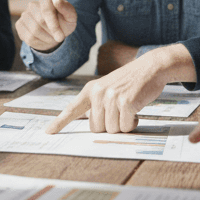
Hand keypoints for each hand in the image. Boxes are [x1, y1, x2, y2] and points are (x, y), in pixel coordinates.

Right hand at [15, 0, 76, 52]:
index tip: (61, 36)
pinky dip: (39, 43)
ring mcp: (24, 14)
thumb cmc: (64, 23)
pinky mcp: (19, 25)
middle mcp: (33, 4)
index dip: (53, 24)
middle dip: (52, 32)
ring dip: (47, 38)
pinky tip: (43, 39)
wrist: (54, 33)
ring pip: (34, 31)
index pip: (46, 9)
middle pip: (40, 21)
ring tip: (52, 37)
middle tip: (59, 37)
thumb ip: (66, 8)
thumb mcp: (71, 17)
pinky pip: (28, 38)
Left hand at [45, 44, 195, 133]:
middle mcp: (98, 93)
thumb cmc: (130, 81)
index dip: (60, 122)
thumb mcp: (108, 87)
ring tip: (129, 110)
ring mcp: (112, 98)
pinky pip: (125, 127)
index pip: (72, 108)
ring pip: (112, 130)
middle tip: (119, 113)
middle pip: (96, 128)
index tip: (48, 132)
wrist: (150, 68)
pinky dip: (132, 124)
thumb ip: (97, 103)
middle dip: (109, 126)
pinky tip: (136, 112)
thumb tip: (90, 121)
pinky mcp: (126, 103)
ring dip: (123, 125)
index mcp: (91, 90)